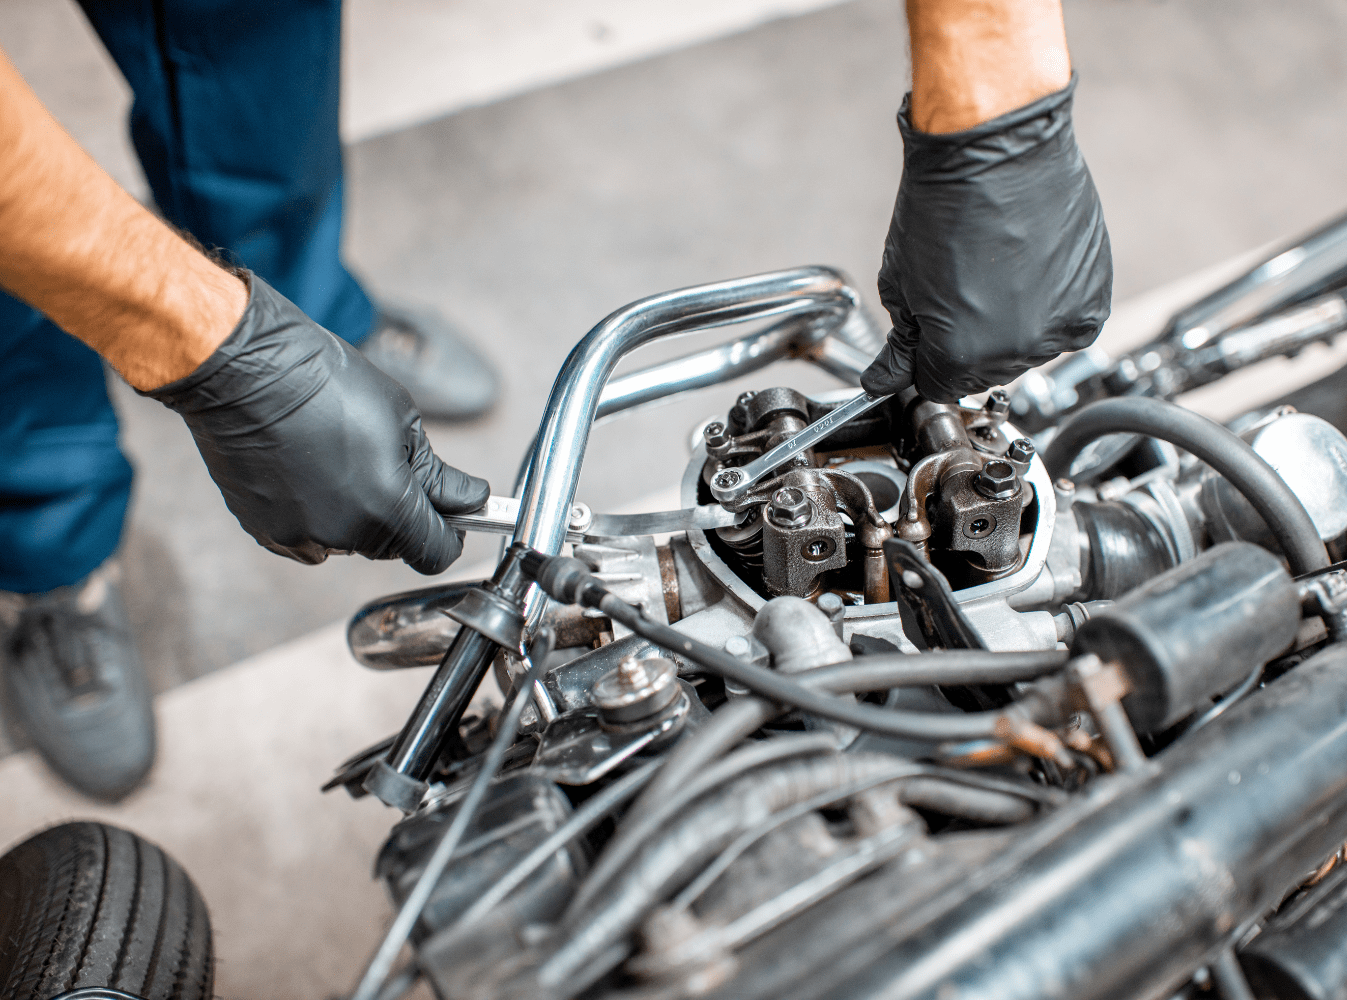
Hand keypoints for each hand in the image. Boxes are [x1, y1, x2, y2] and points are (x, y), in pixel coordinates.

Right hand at [145, 274, 489, 573]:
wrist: (247, 370)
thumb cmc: (325, 383)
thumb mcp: (403, 421)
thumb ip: (437, 474)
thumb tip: (469, 500)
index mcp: (386, 509)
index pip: (437, 552)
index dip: (451, 533)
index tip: (452, 514)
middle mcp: (342, 534)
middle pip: (392, 546)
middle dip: (401, 515)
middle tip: (389, 464)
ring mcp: (299, 535)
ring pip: (348, 540)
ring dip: (356, 514)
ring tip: (339, 458)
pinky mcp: (264, 530)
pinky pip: (308, 536)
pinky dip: (316, 512)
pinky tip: (308, 469)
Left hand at [860, 75, 1111, 402]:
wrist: (997, 148)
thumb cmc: (945, 204)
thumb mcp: (900, 282)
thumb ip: (900, 343)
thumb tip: (885, 379)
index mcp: (960, 353)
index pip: (937, 385)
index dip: (927, 360)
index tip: (928, 336)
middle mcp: (1015, 350)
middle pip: (982, 372)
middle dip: (966, 342)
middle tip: (962, 289)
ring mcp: (1059, 326)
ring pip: (1025, 350)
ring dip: (1010, 326)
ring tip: (997, 272)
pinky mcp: (1092, 299)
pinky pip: (1065, 327)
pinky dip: (1048, 308)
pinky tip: (1029, 270)